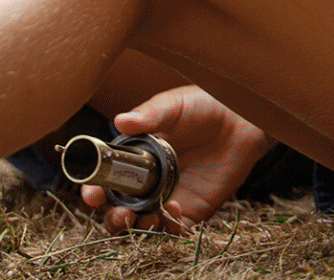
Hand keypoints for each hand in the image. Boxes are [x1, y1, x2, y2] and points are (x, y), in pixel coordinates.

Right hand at [80, 86, 274, 234]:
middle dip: (113, 217)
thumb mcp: (172, 106)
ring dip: (139, 226)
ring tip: (147, 216)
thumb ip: (148, 115)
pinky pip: (175, 228)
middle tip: (120, 213)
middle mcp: (147, 179)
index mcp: (135, 155)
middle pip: (119, 208)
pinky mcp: (193, 208)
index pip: (106, 178)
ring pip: (143, 223)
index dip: (95, 189)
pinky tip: (173, 207)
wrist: (241, 118)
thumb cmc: (203, 105)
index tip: (92, 193)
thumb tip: (120, 121)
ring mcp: (168, 195)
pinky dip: (169, 227)